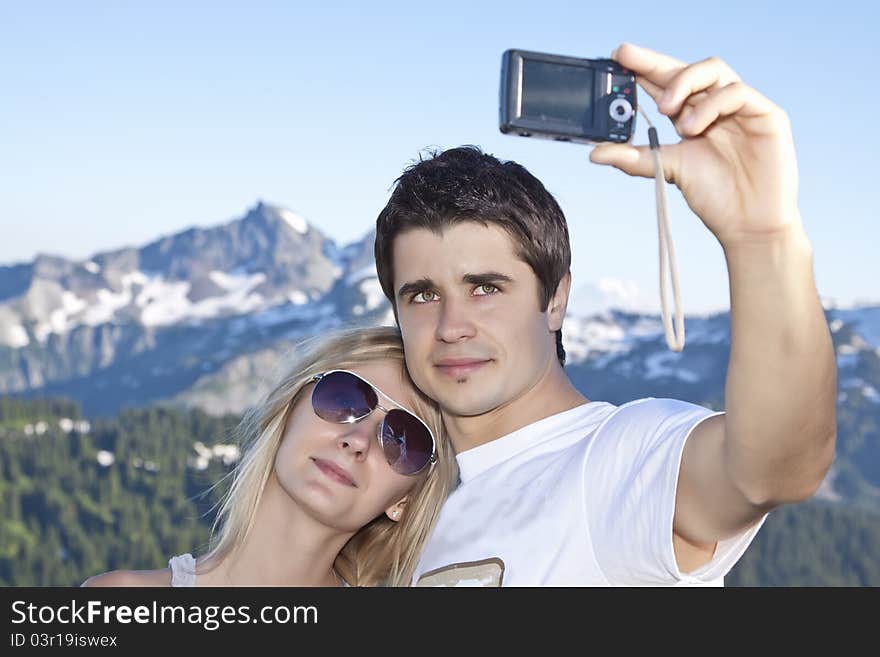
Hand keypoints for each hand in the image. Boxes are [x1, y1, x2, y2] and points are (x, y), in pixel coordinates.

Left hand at [590, 43, 802, 247]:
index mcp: (691, 116)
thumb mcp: (667, 170)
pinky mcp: (766, 114)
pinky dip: (710, 105)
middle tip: (627, 61)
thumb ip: (634, 158)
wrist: (748, 225)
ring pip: (712, 70)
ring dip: (683, 85)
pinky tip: (694, 127)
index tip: (616, 58)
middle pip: (685, 69)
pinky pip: (736, 93)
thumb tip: (594, 153)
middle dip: (654, 62)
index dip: (642, 67)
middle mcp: (715, 107)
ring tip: (667, 114)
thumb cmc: (714, 197)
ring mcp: (741, 108)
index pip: (665, 83)